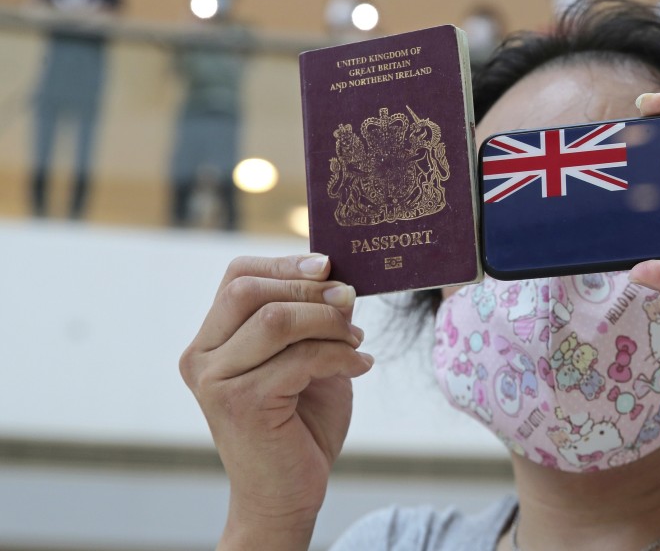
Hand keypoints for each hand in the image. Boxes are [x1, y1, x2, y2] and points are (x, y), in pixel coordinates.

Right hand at [179, 255, 372, 546]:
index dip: (285, 263)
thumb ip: (311, 319)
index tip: (329, 267)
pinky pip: (300, 358)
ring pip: (277, 319)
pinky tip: (360, 366)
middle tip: (350, 301)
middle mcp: (203, 357)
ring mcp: (217, 381)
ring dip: (329, 322)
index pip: (237, 276)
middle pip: (250, 290)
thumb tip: (338, 278)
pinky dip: (340, 356)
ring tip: (356, 340)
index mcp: (210, 340)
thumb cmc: (298, 424)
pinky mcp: (243, 404)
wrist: (286, 493)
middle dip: (309, 288)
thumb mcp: (306, 357)